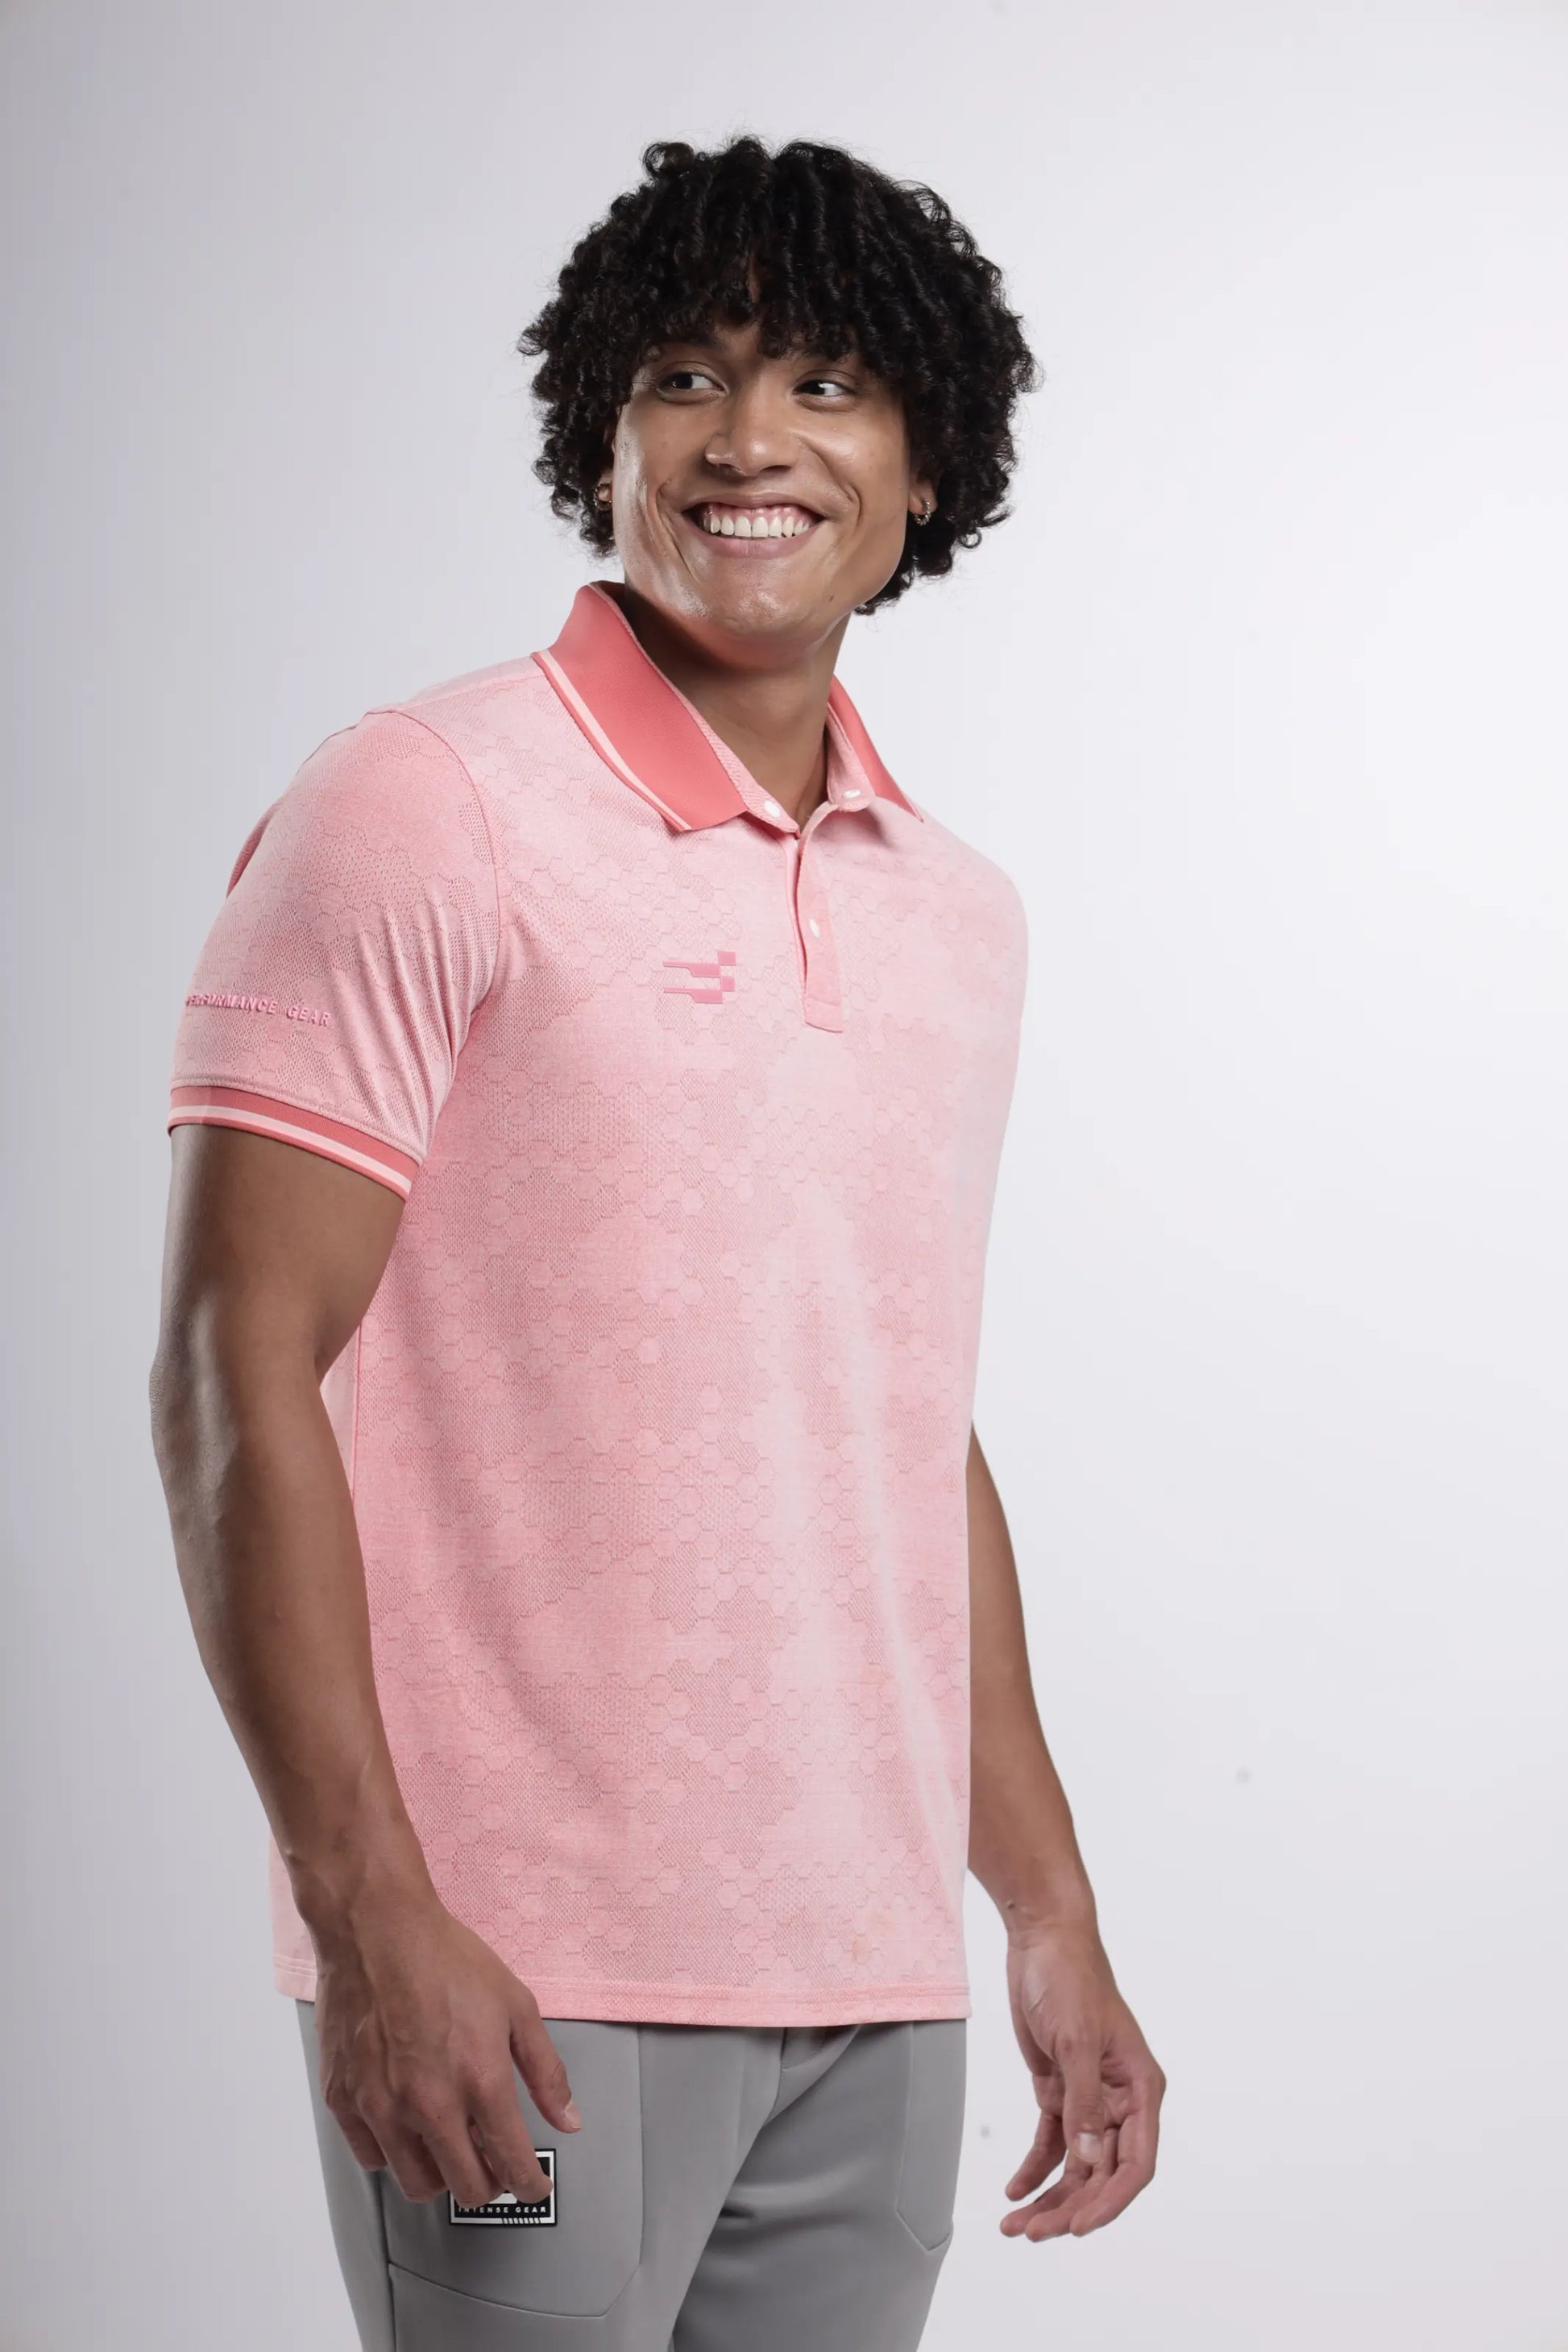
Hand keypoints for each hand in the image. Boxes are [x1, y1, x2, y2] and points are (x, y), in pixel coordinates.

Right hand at [309, 1879, 581, 2208]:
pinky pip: (371, 2158)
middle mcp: (429, 2104)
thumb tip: (568, 2118)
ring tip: (451, 2145)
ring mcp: (381, 2107)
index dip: (529, 2184)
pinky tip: (407, 2126)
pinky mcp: (345, 2100)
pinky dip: (393, 2154)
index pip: (512, 2162)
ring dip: (441, 2175)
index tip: (532, 2186)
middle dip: (489, 2184)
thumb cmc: (444, 1959)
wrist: (376, 1928)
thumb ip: (545, 2070)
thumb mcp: (516, 2005)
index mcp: (479, 2080)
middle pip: (466, 2188)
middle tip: (494, 2164)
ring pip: (416, 2184)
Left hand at [999, 1920, 1164, 2240]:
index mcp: (1141, 2089)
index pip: (1136, 2163)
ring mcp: (1090, 2098)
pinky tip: (1014, 2191)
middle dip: (1070, 2206)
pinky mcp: (1060, 2090)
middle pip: (1102, 2173)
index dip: (1110, 2201)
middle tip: (1032, 2232)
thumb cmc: (1071, 1979)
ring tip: (1015, 2226)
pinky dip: (1034, 2169)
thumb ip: (1084, 2103)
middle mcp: (1120, 2100)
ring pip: (1076, 2165)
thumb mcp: (1077, 2040)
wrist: (1043, 1939)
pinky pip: (1051, 2142)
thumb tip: (1089, 2162)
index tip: (1079, 2227)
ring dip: (1049, 2197)